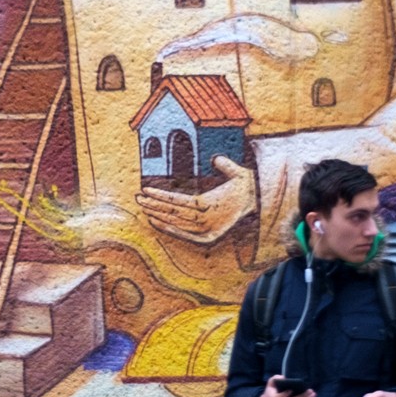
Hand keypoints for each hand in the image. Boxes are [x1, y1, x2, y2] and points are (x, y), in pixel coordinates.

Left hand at [134, 155, 255, 243]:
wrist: (257, 202)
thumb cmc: (244, 184)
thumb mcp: (238, 173)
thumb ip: (226, 166)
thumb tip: (216, 159)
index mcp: (210, 204)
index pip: (179, 201)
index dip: (161, 196)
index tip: (145, 189)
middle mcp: (207, 219)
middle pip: (174, 213)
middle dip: (154, 205)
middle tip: (138, 198)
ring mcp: (207, 230)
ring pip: (177, 223)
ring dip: (158, 216)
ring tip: (143, 207)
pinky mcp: (209, 237)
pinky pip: (185, 234)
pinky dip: (170, 229)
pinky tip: (155, 222)